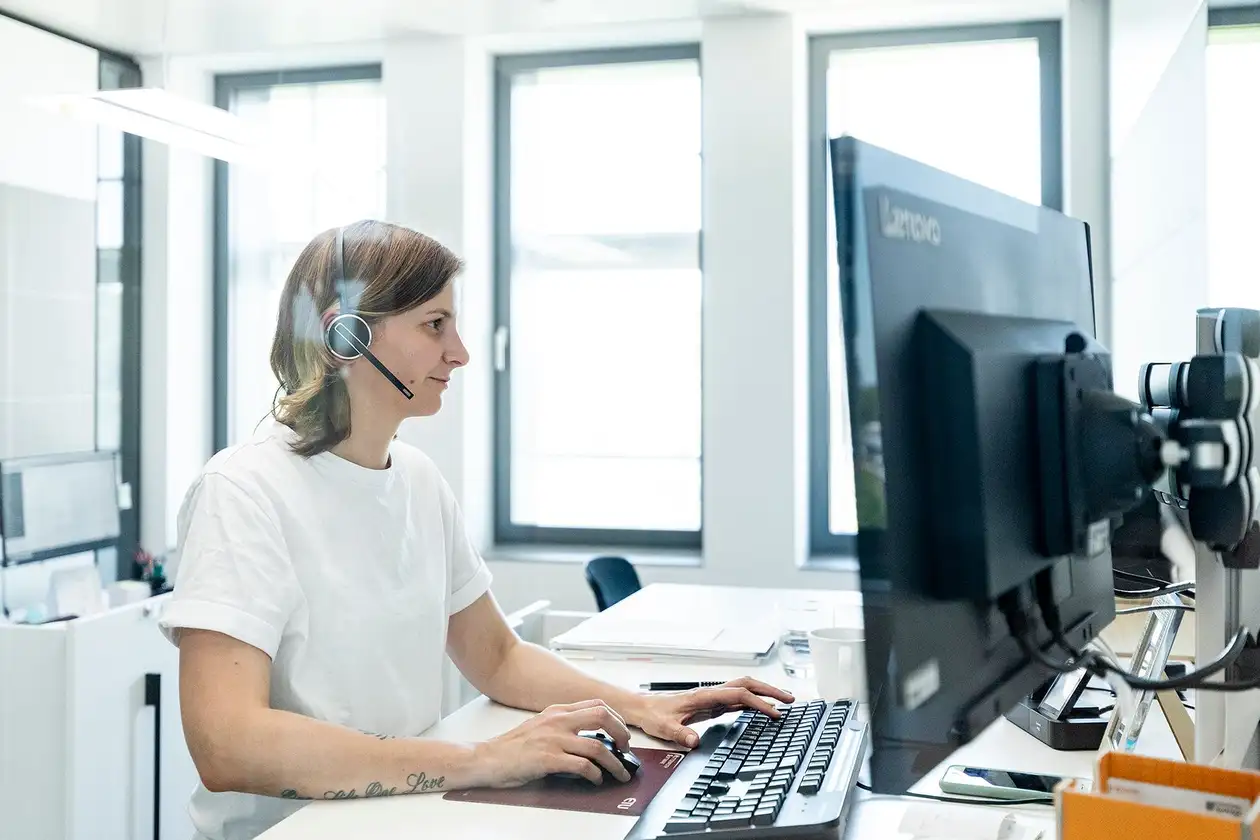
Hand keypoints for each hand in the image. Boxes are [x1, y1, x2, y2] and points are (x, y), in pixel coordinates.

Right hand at [471, 699, 634, 787]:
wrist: (487, 758)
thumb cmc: (512, 747)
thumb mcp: (540, 726)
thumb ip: (563, 727)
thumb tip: (590, 739)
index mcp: (557, 711)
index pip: (597, 705)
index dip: (616, 718)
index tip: (622, 733)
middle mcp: (557, 721)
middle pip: (602, 717)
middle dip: (621, 733)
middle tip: (626, 749)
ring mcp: (553, 739)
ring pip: (597, 746)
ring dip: (614, 762)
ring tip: (620, 773)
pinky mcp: (548, 759)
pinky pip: (582, 766)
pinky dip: (595, 774)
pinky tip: (596, 780)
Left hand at [632, 677, 795, 747]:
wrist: (643, 707)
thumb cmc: (653, 714)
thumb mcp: (664, 727)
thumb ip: (679, 733)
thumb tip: (694, 741)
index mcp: (704, 695)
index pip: (738, 694)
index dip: (758, 702)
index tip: (774, 713)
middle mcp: (712, 693)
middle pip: (747, 685)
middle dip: (770, 690)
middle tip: (791, 700)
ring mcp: (713, 697)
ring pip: (744, 689)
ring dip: (764, 693)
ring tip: (784, 702)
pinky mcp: (712, 704)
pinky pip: (738, 699)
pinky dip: (754, 702)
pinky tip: (763, 710)